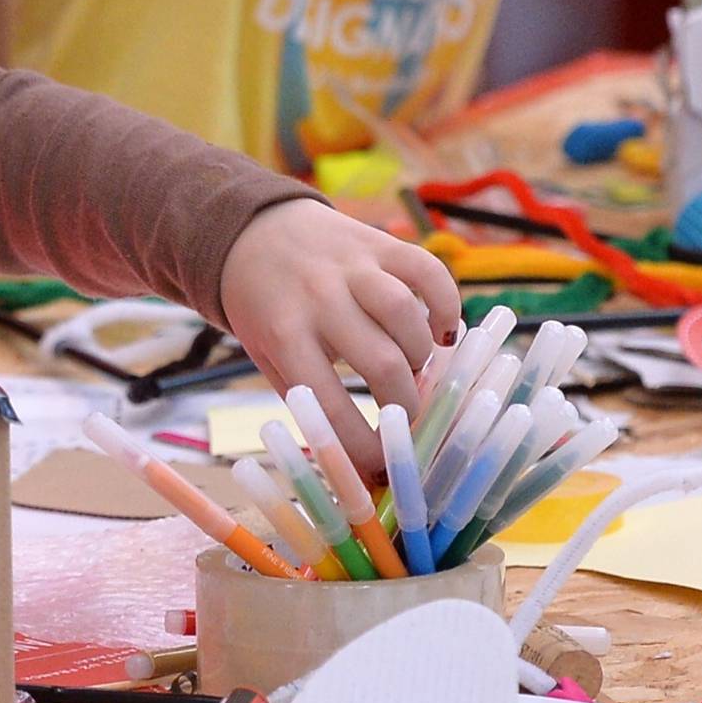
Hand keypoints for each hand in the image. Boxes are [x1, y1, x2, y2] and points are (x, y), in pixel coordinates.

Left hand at [218, 200, 460, 474]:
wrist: (254, 231)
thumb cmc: (266, 310)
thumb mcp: (268, 356)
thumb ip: (311, 403)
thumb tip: (365, 471)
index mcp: (284, 334)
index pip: (331, 404)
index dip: (365, 446)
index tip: (385, 469)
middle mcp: (320, 297)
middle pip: (383, 362)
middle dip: (406, 405)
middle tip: (408, 419)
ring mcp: (352, 266)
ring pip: (407, 315)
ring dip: (422, 355)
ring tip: (415, 369)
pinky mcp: (379, 242)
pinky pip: (429, 272)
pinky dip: (447, 306)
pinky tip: (440, 332)